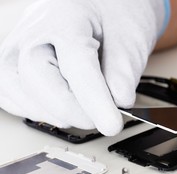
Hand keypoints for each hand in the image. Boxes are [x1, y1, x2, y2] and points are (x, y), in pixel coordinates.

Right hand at [0, 0, 168, 135]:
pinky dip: (37, 111)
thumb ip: (124, 72)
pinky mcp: (13, 65)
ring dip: (54, 113)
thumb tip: (118, 102)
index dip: (95, 100)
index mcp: (66, 16)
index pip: (76, 64)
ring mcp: (17, 46)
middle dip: (71, 109)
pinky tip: (61, 111)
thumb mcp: (129, 39)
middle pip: (36, 76)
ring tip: (84, 113)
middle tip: (101, 120)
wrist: (98, 4)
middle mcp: (34, 29)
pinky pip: (10, 96)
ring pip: (17, 90)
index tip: (112, 124)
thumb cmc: (112, 15)